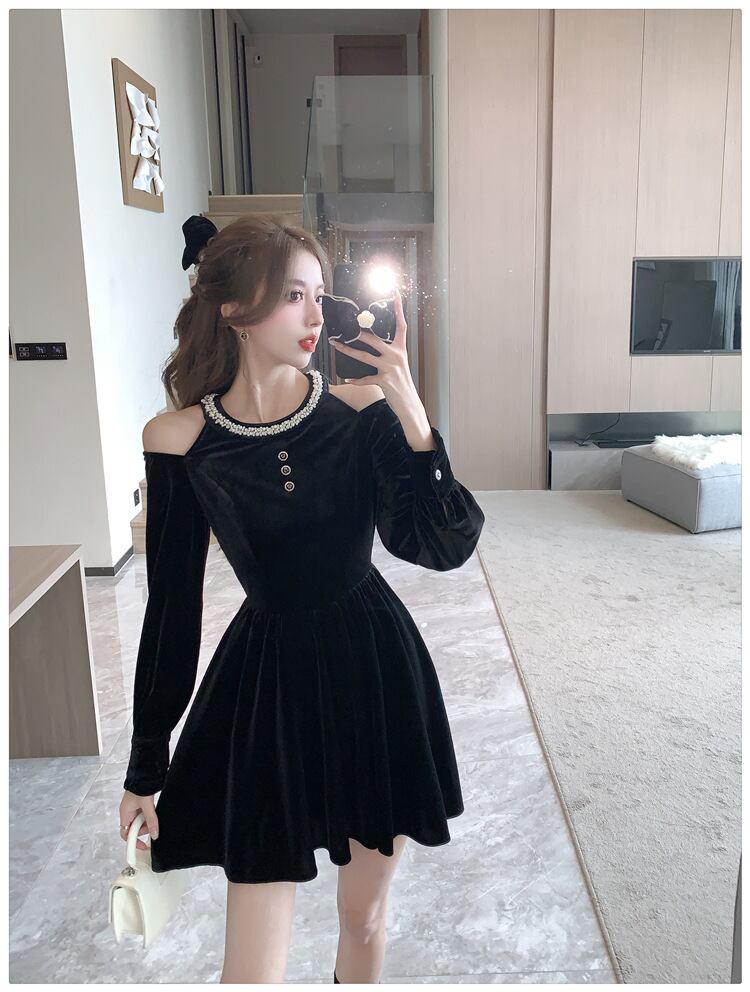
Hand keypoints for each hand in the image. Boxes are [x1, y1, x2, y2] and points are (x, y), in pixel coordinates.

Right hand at [120, 791, 157, 849]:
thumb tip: (155, 834)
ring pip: (140, 822)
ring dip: (147, 821)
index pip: (125, 834)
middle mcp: (127, 812)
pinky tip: (153, 811)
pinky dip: (149, 816)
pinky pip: (144, 815)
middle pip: (134, 829)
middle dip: (144, 829)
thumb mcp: (147, 806)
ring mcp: (133, 808)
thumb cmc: (140, 786)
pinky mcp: (140, 805)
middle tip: (152, 826)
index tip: (143, 846)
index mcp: (124, 814)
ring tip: (153, 814)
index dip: (133, 841)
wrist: (144, 773)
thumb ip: (151, 821)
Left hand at [329, 286, 417, 409]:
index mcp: (401, 350)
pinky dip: (356, 380)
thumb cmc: (402, 383)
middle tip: (345, 326)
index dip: (399, 309)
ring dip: (348, 351)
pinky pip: (366, 378)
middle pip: (374, 340)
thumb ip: (387, 354)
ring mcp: (390, 368)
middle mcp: (396, 356)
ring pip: (364, 357)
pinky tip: (348, 380)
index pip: (401, 325)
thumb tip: (371, 346)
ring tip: (336, 345)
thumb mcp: (398, 365)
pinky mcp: (385, 381)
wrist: (409, 403)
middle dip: (358, 333)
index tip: (396, 295)